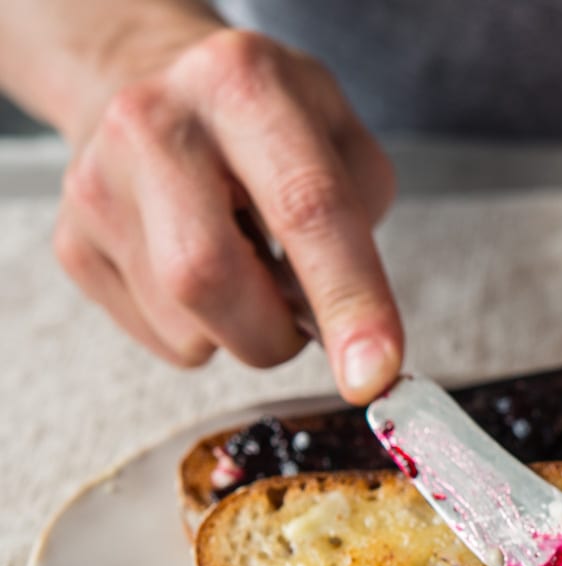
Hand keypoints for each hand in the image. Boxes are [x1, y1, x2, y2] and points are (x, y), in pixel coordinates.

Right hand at [52, 28, 401, 402]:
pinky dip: (205, 329)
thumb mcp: (340, 132)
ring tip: (247, 264)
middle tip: (302, 319)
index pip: (306, 208)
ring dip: (242, 329)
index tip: (373, 374)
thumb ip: (360, 218)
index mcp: (242, 85)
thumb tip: (351, 331)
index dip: (348, 298)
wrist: (145, 81)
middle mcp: (154, 126)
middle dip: (276, 332)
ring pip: (185, 326)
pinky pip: (159, 337)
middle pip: (209, 276)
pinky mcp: (72, 243)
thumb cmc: (261, 118)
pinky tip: (204, 265)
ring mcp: (97, 185)